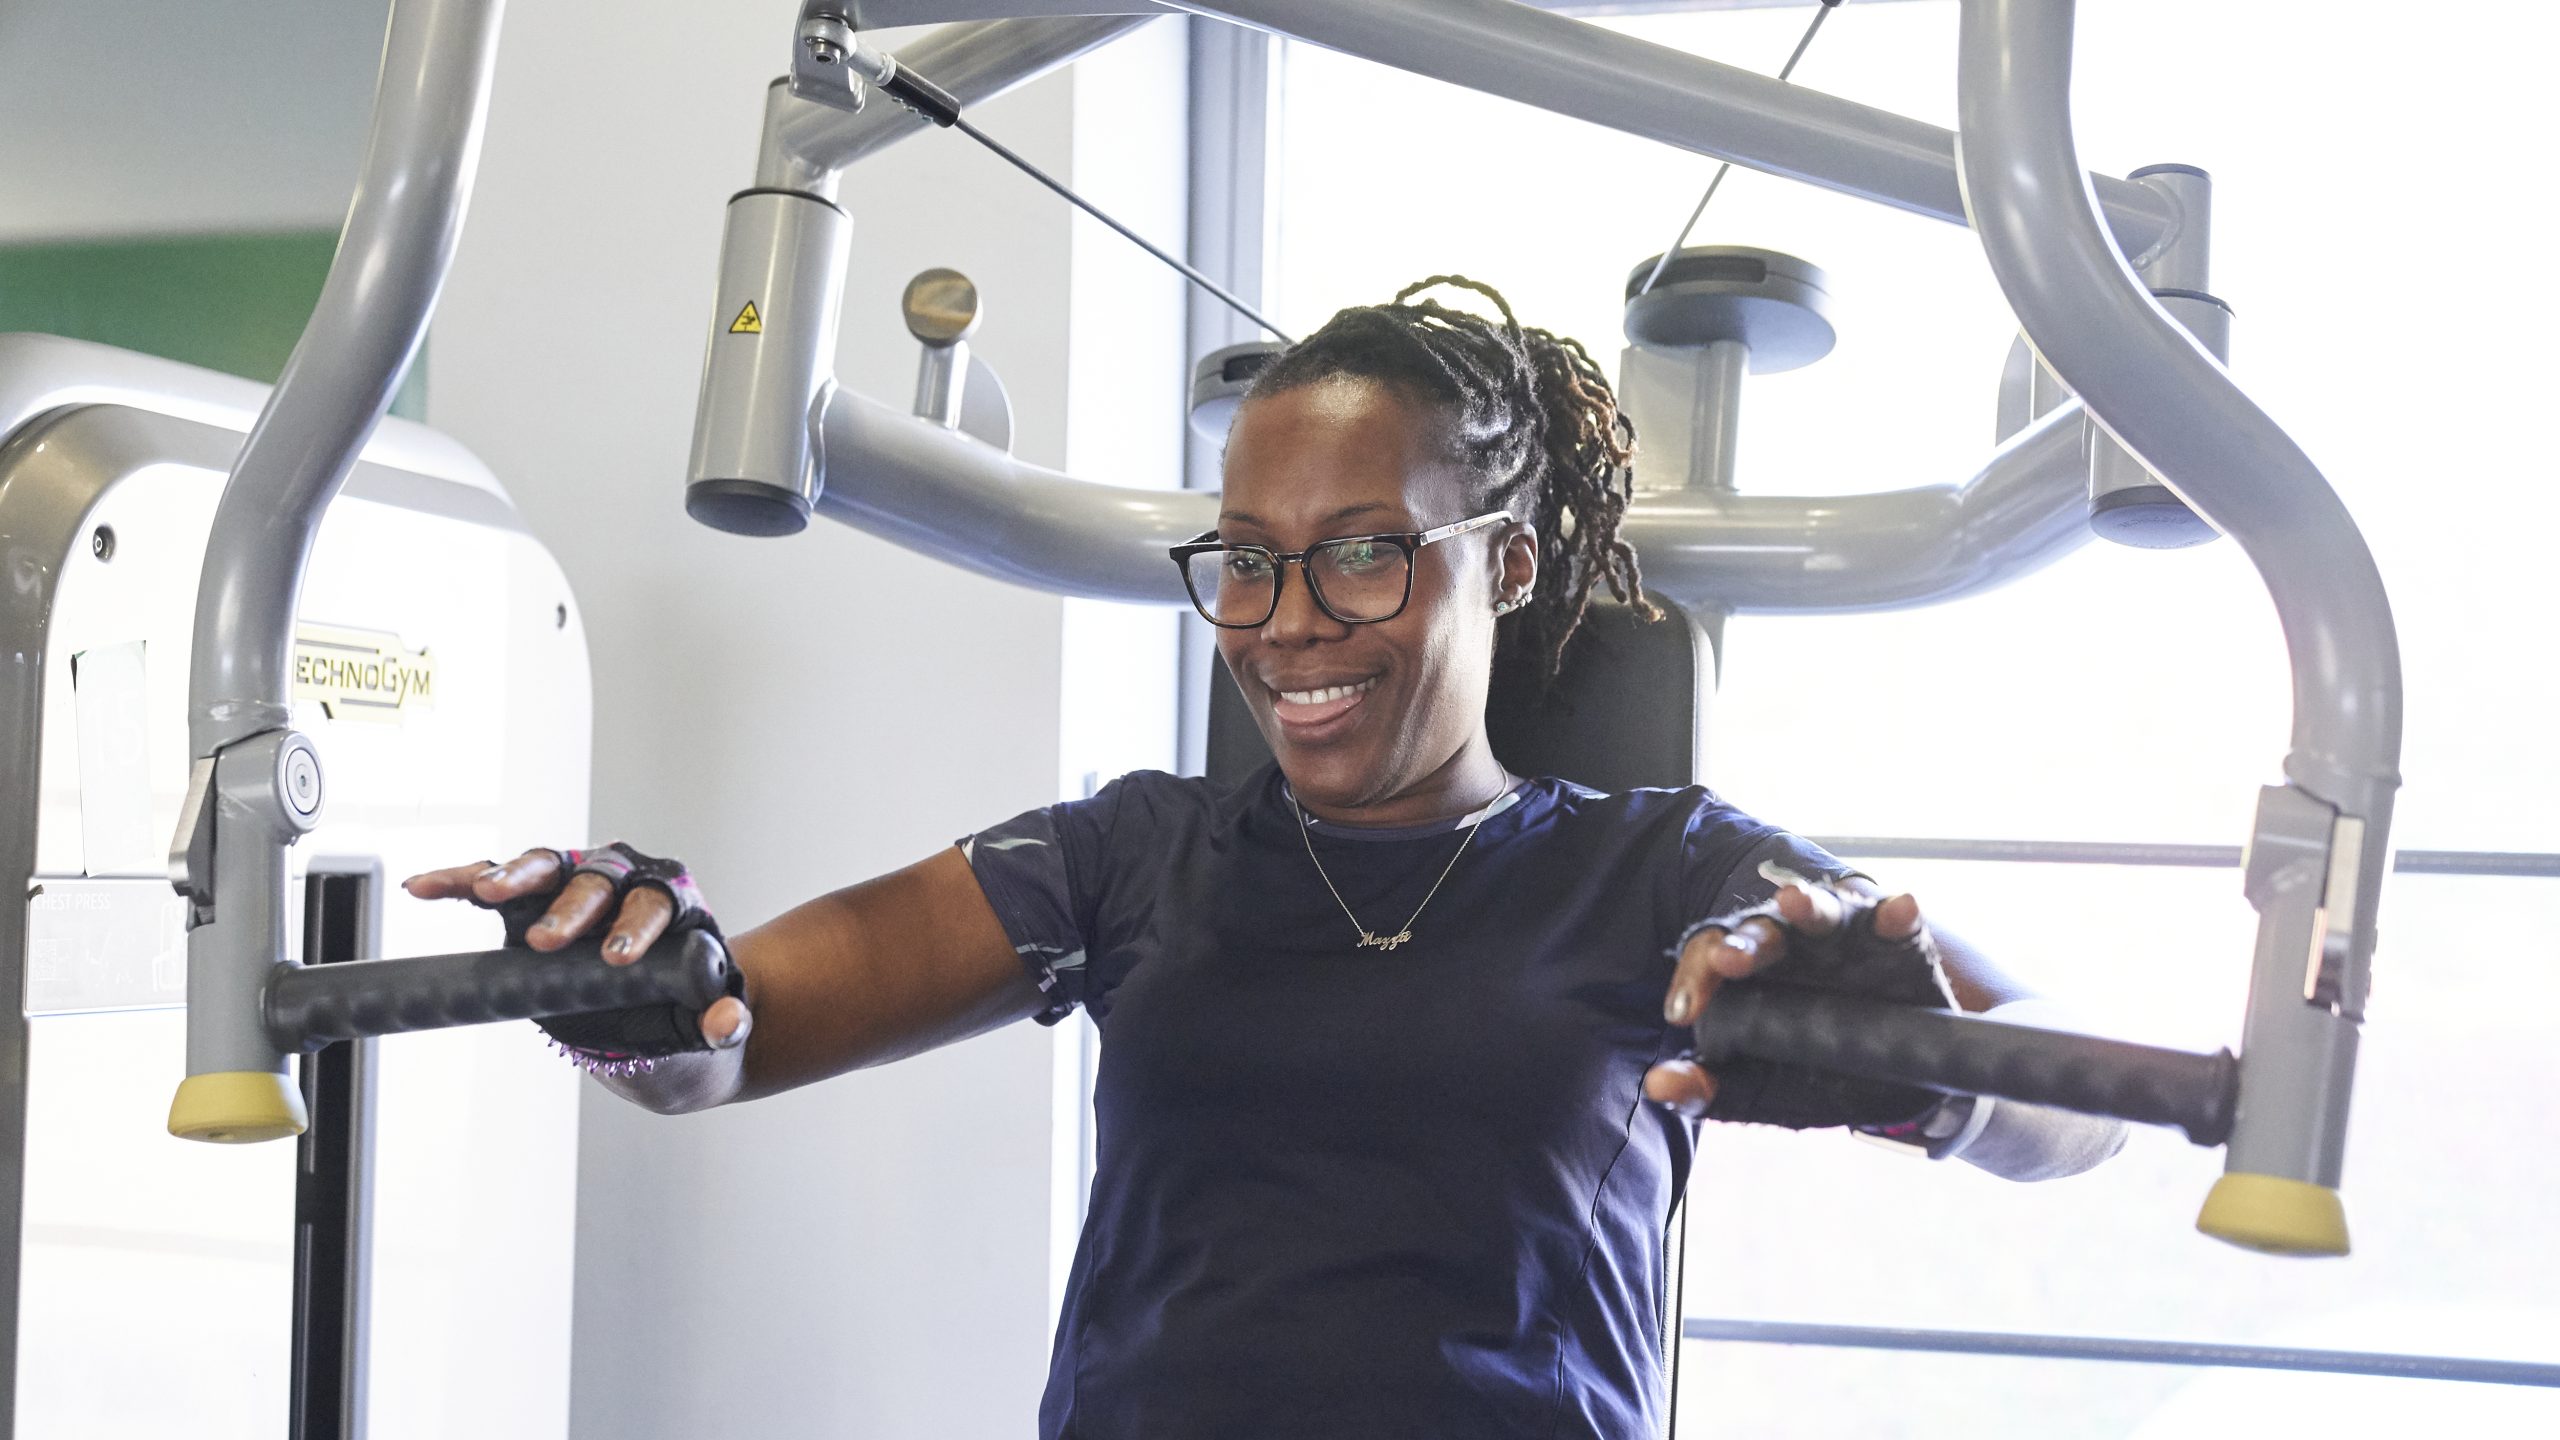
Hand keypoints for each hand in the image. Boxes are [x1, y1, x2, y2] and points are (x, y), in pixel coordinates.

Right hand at [403, 847, 749, 1050]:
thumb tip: (729, 1024)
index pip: (658, 903)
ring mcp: (576, 886)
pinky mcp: (534, 902)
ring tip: (486, 892)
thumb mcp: (711, 1024)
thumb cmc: (689, 1009)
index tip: (618, 958)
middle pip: (599, 880)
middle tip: (548, 942)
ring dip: (516, 876)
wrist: (660, 1012)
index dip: (638, 925)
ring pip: (547, 868)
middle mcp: (626, 883)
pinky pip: (495, 883)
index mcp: (675, 906)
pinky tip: (424, 887)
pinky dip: (462, 881)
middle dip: (573, 909)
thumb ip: (724, 1023)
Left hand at [1643, 884, 1947, 1126]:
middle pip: (1759, 930)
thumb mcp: (1755, 1087)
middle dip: (1745, 943)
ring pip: (1821, 910)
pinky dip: (1893, 915)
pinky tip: (1899, 910)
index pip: (1708, 958)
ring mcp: (1844, 937)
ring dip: (1809, 905)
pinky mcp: (1895, 943)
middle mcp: (1790, 943)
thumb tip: (1657, 1086)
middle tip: (1729, 961)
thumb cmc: (1806, 1069)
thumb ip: (1705, 1087)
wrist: (1888, 1079)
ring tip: (1797, 904)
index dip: (1694, 979)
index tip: (1682, 1014)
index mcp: (1746, 971)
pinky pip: (1891, 922)